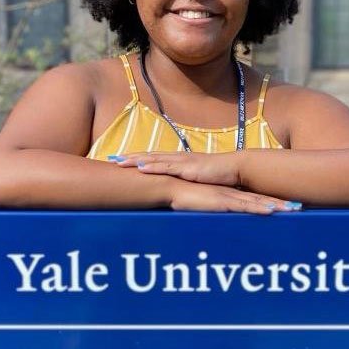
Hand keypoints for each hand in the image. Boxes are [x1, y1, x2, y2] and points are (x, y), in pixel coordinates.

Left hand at [109, 152, 243, 188]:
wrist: (236, 169)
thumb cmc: (219, 177)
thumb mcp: (199, 181)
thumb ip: (187, 185)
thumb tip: (178, 193)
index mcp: (180, 161)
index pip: (155, 159)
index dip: (138, 159)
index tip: (121, 160)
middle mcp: (178, 158)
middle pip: (149, 156)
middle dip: (130, 157)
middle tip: (112, 159)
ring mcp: (182, 162)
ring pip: (154, 159)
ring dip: (135, 160)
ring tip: (119, 162)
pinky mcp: (188, 168)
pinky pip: (166, 167)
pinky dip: (152, 167)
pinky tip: (139, 167)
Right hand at [165, 178, 300, 213]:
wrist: (170, 186)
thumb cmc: (183, 197)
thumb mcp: (201, 207)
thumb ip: (210, 212)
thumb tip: (215, 220)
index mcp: (229, 195)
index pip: (255, 199)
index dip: (271, 203)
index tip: (287, 206)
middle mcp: (233, 195)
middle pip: (262, 200)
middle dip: (281, 204)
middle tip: (300, 207)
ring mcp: (229, 197)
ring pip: (258, 202)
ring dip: (276, 206)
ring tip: (293, 210)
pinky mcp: (221, 201)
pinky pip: (243, 206)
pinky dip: (258, 208)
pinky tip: (271, 211)